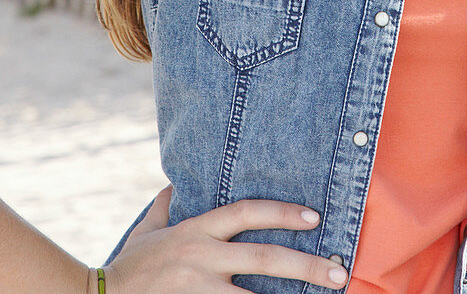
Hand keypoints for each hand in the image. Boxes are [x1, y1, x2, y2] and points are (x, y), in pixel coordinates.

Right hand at [101, 183, 349, 291]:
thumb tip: (174, 182)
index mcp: (196, 231)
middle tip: (340, 271)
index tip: (314, 216)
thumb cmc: (127, 268)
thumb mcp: (146, 230)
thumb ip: (164, 206)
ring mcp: (199, 290)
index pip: (246, 213)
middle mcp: (202, 258)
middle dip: (307, 265)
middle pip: (264, 257)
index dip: (282, 212)